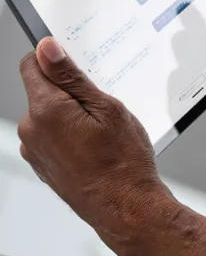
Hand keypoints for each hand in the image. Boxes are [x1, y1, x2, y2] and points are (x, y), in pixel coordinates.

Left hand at [17, 38, 175, 255]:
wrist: (125, 207)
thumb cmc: (122, 161)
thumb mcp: (107, 108)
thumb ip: (72, 76)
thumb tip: (46, 48)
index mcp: (46, 110)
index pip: (31, 64)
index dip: (53, 57)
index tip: (76, 61)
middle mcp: (31, 129)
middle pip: (42, 89)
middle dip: (69, 88)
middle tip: (103, 102)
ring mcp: (33, 149)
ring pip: (48, 113)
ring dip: (70, 112)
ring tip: (103, 129)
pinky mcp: (42, 164)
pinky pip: (51, 135)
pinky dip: (70, 132)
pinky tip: (95, 144)